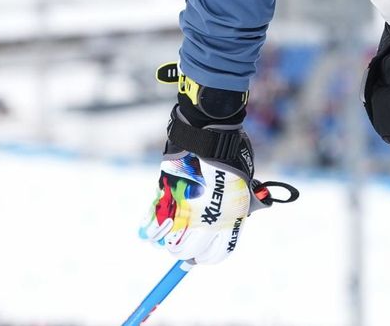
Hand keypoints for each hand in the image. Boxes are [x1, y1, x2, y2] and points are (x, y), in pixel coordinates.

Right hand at [139, 72, 258, 264]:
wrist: (211, 133)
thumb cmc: (229, 154)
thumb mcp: (241, 183)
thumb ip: (235, 204)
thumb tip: (232, 219)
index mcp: (231, 217)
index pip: (216, 255)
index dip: (206, 257)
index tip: (198, 255)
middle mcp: (209, 220)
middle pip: (188, 254)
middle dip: (183, 251)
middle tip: (181, 241)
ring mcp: (187, 211)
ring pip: (171, 243)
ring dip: (166, 240)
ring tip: (168, 232)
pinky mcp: (168, 198)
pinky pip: (152, 225)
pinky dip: (148, 228)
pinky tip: (149, 229)